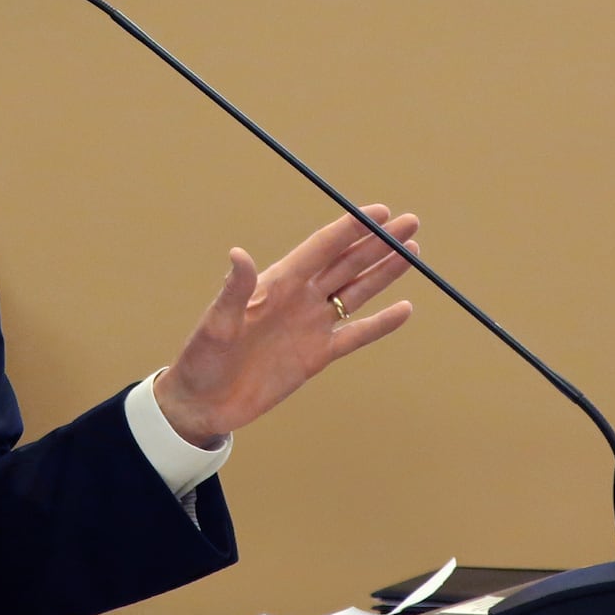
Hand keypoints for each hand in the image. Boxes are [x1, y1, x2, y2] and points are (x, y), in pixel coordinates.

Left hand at [154, 206, 418, 447]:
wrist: (204, 403)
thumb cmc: (202, 359)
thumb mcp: (217, 323)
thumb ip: (235, 290)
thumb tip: (239, 253)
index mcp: (277, 283)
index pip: (321, 248)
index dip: (350, 228)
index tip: (379, 211)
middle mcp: (299, 298)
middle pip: (347, 263)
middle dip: (378, 243)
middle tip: (411, 223)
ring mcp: (310, 325)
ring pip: (356, 292)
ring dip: (383, 273)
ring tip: (412, 252)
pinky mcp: (317, 356)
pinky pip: (356, 334)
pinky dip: (380, 323)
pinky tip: (404, 309)